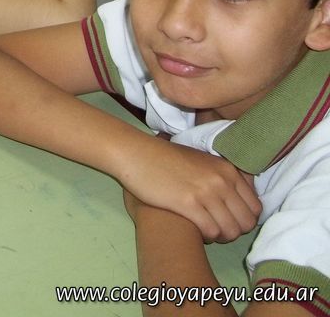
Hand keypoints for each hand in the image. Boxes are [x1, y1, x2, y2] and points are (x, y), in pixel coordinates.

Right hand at [118, 138, 259, 242]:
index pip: (256, 207)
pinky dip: (207, 237)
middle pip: (247, 222)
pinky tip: (197, 231)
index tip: (229, 220)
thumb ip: (223, 174)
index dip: (245, 219)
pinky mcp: (188, 204)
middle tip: (218, 229)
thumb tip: (239, 192)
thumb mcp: (201, 160)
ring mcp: (206, 192)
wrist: (136, 154)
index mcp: (228, 170)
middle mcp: (222, 180)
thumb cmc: (165, 158)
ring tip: (208, 233)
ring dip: (221, 237)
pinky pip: (212, 231)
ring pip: (231, 230)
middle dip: (235, 231)